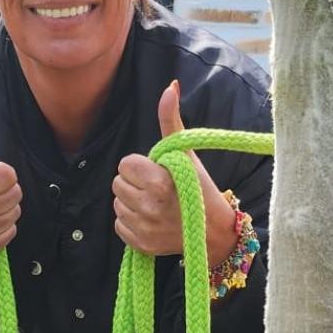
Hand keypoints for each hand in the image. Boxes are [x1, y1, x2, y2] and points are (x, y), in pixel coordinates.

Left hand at [112, 80, 237, 263]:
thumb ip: (170, 119)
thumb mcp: (186, 152)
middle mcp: (150, 207)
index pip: (125, 164)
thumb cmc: (200, 187)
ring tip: (155, 201)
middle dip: (135, 182)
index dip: (140, 165)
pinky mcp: (141, 245)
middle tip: (156, 185)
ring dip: (132, 200)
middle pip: (118, 183)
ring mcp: (145, 229)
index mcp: (160, 181)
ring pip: (117, 203)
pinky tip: (151, 217)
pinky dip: (131, 220)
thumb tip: (170, 86)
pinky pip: (119, 225)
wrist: (214, 233)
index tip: (157, 170)